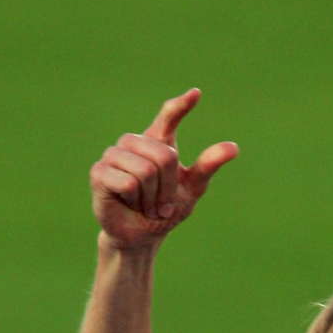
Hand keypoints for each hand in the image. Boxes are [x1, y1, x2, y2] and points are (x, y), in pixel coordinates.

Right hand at [90, 90, 237, 246]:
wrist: (140, 237)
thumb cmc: (164, 211)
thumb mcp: (191, 190)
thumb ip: (207, 167)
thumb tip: (234, 147)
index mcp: (156, 142)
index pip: (168, 117)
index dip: (180, 107)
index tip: (197, 94)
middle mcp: (132, 142)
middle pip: (164, 156)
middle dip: (168, 188)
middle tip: (161, 204)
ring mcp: (113, 155)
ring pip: (145, 171)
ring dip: (152, 198)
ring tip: (145, 205)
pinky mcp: (99, 172)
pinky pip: (128, 183)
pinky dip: (135, 201)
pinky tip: (129, 204)